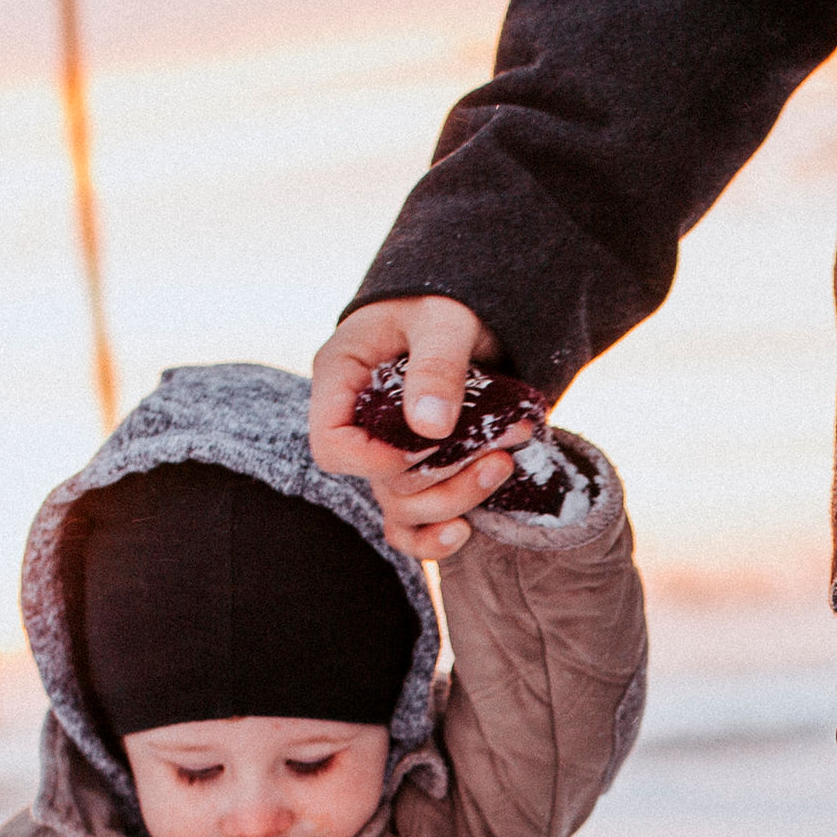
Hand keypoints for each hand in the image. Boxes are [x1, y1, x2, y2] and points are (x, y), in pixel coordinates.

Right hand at [309, 296, 526, 558]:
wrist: (469, 308)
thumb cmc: (445, 300)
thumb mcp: (444, 320)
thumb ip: (437, 365)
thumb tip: (431, 427)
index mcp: (342, 380)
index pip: (332, 445)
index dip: (375, 460)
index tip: (428, 447)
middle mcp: (357, 423)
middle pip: (380, 485)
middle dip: (442, 479)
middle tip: (496, 455)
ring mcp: (385, 452)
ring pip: (403, 507)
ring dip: (457, 499)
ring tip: (504, 464)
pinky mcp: (416, 470)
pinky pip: (410, 524)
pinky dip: (435, 537)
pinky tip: (466, 531)